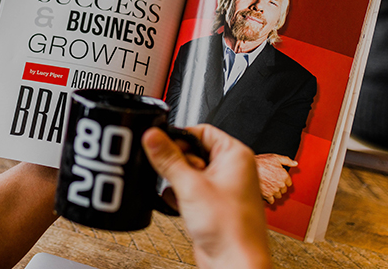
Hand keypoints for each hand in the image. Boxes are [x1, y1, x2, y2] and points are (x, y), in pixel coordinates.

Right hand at [143, 125, 271, 268]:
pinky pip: (189, 190)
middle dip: (177, 163)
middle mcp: (231, 169)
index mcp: (235, 155)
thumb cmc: (231, 228)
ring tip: (179, 193)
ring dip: (177, 181)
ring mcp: (221, 188)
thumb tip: (153, 135)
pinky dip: (179, 195)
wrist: (233, 263)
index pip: (202, 131)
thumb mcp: (190, 185)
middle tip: (171, 173)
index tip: (161, 144)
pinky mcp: (211, 205)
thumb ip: (168, 158)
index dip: (180, 137)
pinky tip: (177, 204)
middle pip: (192, 151)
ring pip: (188, 172)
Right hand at [254, 154, 297, 203]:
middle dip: (279, 187)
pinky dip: (269, 198)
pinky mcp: (267, 195)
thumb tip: (295, 163)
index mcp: (284, 175)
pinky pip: (271, 201)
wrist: (248, 168)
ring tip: (268, 187)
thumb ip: (287, 161)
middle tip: (272, 182)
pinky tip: (265, 192)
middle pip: (284, 190)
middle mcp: (280, 184)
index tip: (278, 179)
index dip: (283, 180)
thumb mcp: (275, 158)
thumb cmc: (261, 162)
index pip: (289, 183)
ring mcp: (274, 190)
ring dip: (274, 193)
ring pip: (278, 195)